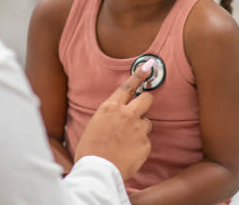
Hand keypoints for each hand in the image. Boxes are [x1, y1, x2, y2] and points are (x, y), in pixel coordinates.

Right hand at [74, 61, 154, 180]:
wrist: (97, 172)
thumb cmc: (90, 149)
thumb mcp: (95, 124)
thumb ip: (111, 115)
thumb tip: (120, 113)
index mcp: (110, 107)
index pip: (128, 86)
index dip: (139, 75)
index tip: (148, 67)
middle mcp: (126, 114)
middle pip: (147, 99)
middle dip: (145, 102)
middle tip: (140, 110)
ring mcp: (138, 129)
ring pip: (147, 122)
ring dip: (140, 129)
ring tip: (125, 142)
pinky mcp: (146, 144)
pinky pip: (146, 141)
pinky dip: (139, 146)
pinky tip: (127, 153)